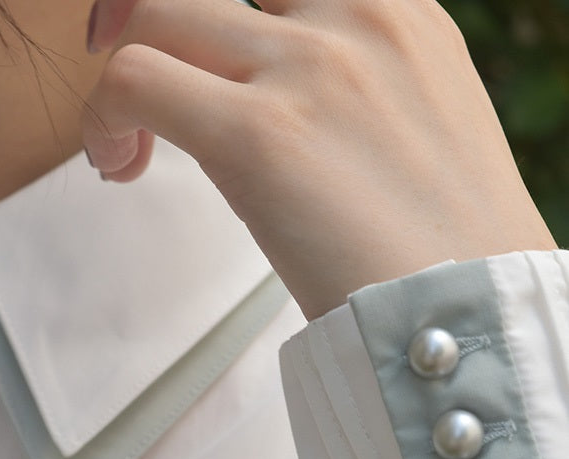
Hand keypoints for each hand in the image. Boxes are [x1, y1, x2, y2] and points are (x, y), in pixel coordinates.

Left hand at [82, 0, 556, 319]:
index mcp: (399, 16)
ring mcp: (307, 68)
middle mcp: (354, 19)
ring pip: (154, 10)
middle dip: (157, 23)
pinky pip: (132, 80)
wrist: (469, 318)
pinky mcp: (258, 133)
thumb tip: (300, 118)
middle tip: (144, 95)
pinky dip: (101, 119)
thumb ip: (361, 98)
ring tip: (128, 147)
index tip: (204, 63)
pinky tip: (120, 168)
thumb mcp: (422, 133)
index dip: (226, 17)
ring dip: (120, 72)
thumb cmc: (447, 252)